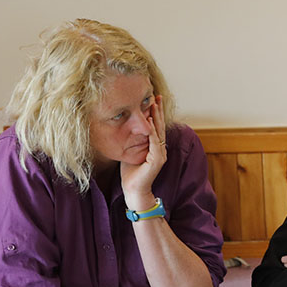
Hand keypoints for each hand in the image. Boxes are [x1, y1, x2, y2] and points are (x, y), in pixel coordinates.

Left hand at [121, 96, 166, 210]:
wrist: (134, 190)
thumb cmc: (131, 174)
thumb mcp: (130, 151)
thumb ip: (132, 141)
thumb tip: (126, 127)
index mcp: (155, 147)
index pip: (156, 127)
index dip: (155, 113)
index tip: (152, 99)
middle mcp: (160, 149)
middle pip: (160, 126)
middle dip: (158, 110)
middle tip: (157, 95)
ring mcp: (160, 155)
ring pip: (159, 131)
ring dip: (156, 117)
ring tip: (154, 104)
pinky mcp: (157, 160)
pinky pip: (155, 142)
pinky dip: (152, 131)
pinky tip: (149, 121)